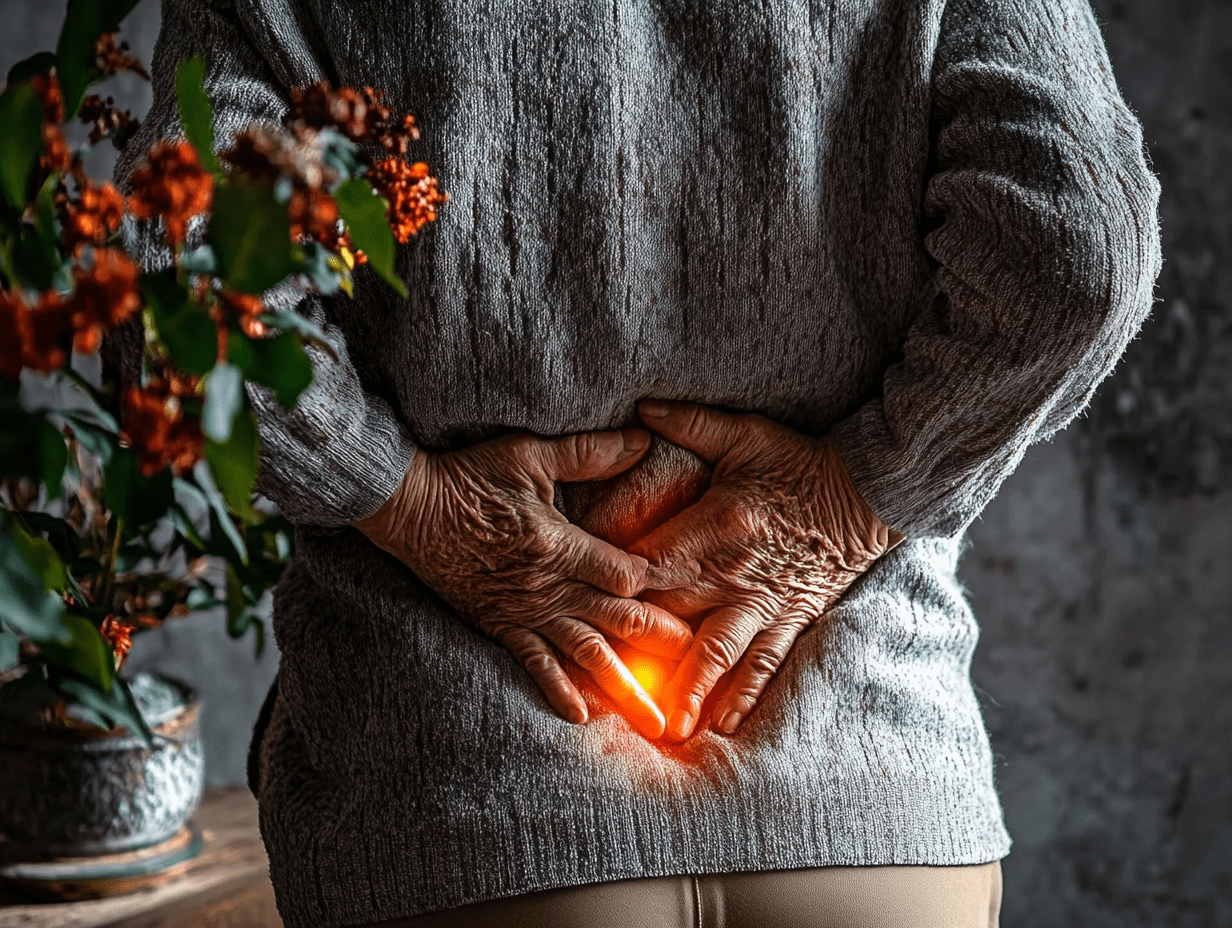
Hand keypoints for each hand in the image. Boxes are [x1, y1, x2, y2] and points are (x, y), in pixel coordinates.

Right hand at [354, 428, 692, 738]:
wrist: (408, 509)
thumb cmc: (469, 476)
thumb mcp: (531, 455)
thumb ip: (589, 452)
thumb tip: (643, 438)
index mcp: (558, 544)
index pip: (624, 573)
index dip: (662, 582)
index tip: (695, 590)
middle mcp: (547, 587)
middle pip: (617, 620)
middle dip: (661, 643)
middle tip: (700, 669)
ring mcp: (524, 612)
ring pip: (585, 654)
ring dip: (622, 688)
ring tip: (654, 720)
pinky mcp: (500, 625)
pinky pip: (534, 664)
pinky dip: (558, 690)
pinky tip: (582, 715)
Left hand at [631, 400, 903, 739]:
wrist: (869, 492)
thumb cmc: (800, 462)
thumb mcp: (746, 434)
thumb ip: (690, 423)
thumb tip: (639, 410)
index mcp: (715, 527)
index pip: (652, 563)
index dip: (618, 587)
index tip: (586, 610)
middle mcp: (734, 573)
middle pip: (676, 619)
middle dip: (642, 656)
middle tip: (607, 693)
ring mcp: (764, 602)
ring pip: (720, 652)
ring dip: (692, 691)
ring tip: (669, 729)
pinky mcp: (791, 618)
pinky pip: (765, 662)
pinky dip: (745, 693)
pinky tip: (724, 722)